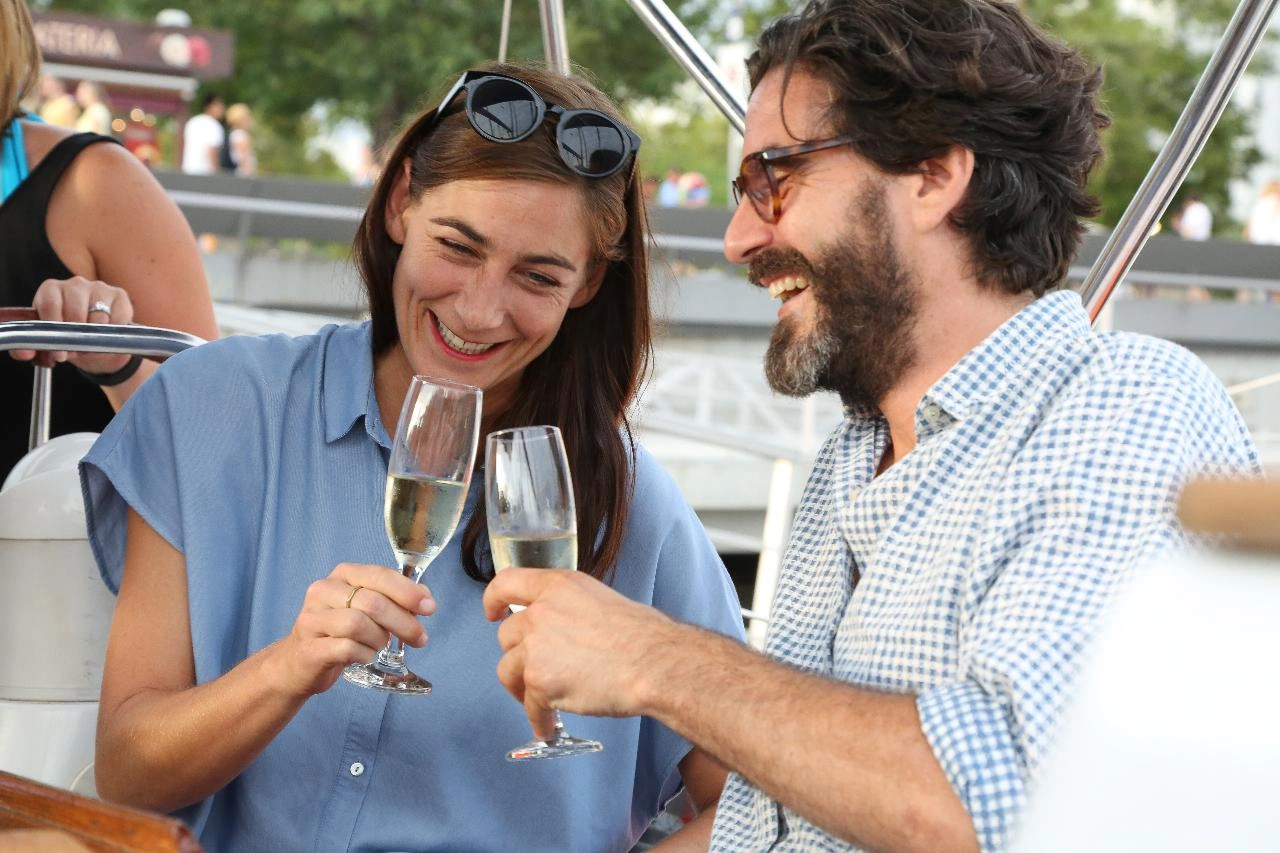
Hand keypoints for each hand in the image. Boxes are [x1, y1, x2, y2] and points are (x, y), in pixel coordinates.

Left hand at [9, 277, 134, 372]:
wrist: (96, 340)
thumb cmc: (68, 336)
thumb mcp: (49, 341)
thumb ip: (34, 346)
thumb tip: (28, 352)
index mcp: (51, 289)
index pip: (50, 305)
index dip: (55, 330)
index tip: (59, 350)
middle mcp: (75, 283)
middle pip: (75, 311)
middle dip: (77, 336)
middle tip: (77, 349)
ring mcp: (99, 287)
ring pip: (99, 318)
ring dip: (96, 337)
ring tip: (92, 343)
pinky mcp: (120, 295)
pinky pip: (118, 318)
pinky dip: (114, 332)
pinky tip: (108, 335)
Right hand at [270, 562, 436, 697]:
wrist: (298, 662)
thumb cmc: (339, 631)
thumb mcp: (366, 609)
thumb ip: (394, 599)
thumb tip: (425, 598)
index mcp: (343, 575)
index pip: (380, 575)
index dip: (408, 591)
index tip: (430, 607)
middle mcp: (324, 590)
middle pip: (373, 602)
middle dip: (403, 622)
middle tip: (420, 638)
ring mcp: (312, 619)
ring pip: (358, 624)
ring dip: (379, 639)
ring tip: (381, 646)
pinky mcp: (309, 647)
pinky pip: (346, 648)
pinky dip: (364, 654)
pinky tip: (366, 656)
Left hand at [483, 568, 674, 737]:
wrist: (654, 663)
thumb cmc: (642, 635)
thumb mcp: (601, 600)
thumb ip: (569, 608)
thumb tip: (562, 628)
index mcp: (557, 587)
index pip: (506, 583)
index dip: (494, 599)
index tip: (493, 612)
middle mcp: (540, 613)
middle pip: (507, 635)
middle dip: (519, 655)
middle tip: (537, 669)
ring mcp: (536, 648)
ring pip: (508, 671)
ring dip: (522, 688)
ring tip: (541, 701)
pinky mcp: (540, 682)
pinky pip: (529, 706)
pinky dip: (539, 718)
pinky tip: (550, 725)